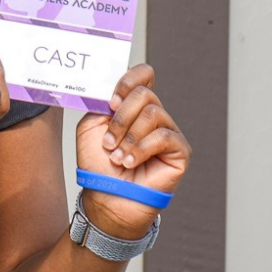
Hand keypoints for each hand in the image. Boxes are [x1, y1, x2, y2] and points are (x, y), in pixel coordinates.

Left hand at [76, 63, 190, 236]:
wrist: (107, 196)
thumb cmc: (99, 164)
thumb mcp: (90, 127)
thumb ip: (101, 104)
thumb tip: (115, 89)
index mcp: (132, 107)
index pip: (144, 75)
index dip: (129, 80)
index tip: (111, 101)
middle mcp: (153, 116)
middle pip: (144, 94)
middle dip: (121, 118)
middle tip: (108, 141)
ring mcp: (168, 132)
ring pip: (153, 113)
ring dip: (128, 137)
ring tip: (117, 157)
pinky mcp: (180, 150)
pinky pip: (164, 136)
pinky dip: (141, 149)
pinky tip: (130, 162)